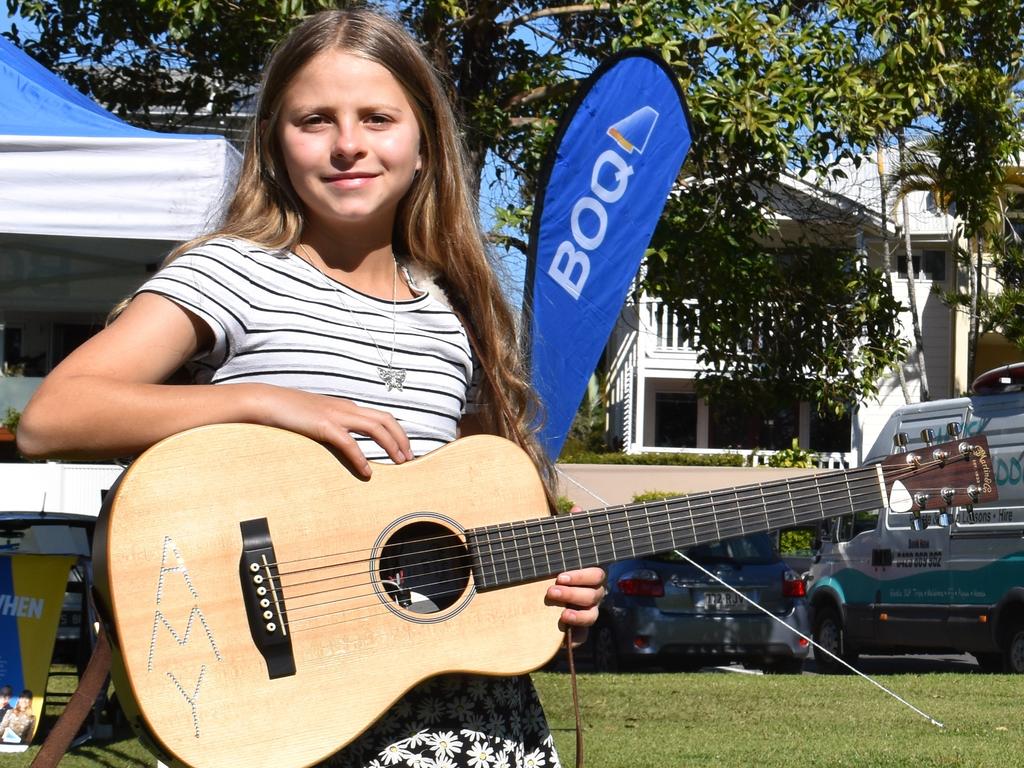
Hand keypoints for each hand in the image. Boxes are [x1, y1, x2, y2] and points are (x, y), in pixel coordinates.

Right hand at [253, 384, 412, 477]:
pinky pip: (350, 442)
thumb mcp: (317, 418)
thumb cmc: (288, 413)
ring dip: (391, 445)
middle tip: (410, 459)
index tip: (404, 450)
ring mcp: (336, 415)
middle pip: (386, 419)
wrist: (265, 401)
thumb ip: (333, 428)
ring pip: (376, 427)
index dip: (397, 433)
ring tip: (399, 463)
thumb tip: (344, 442)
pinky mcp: (324, 425)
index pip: (381, 417)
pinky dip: (362, 458)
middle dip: (402, 439)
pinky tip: (367, 472)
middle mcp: (346, 408)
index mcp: (346, 407)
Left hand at [546, 566, 606, 645]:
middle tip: (551, 592)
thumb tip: (541, 566)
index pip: (596, 575)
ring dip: (577, 615)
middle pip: (591, 596)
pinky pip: (582, 636)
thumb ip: (552, 571)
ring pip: (590, 616)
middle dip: (571, 594)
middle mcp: (592, 598)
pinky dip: (574, 637)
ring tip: (563, 615)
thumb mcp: (552, 575)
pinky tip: (563, 635)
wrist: (538, 605)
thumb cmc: (549, 583)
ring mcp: (588, 615)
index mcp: (590, 581)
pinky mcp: (580, 633)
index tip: (559, 578)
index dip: (580, 577)